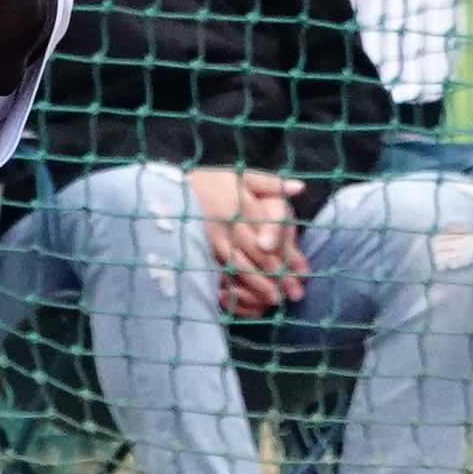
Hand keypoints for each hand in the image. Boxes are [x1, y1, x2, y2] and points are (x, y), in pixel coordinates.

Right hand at [189, 165, 306, 316]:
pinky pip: (217, 270)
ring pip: (237, 264)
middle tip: (295, 293)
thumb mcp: (241, 175)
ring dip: (257, 283)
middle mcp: (226, 222)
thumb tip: (300, 188)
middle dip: (277, 273)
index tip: (303, 271)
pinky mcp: (196, 249)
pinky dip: (231, 285)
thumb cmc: (211, 181)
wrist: (169, 187)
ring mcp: (209, 238)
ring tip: (274, 298)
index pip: (270, 232)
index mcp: (240, 202)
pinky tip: (243, 298)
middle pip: (256, 251)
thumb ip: (270, 184)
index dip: (287, 253)